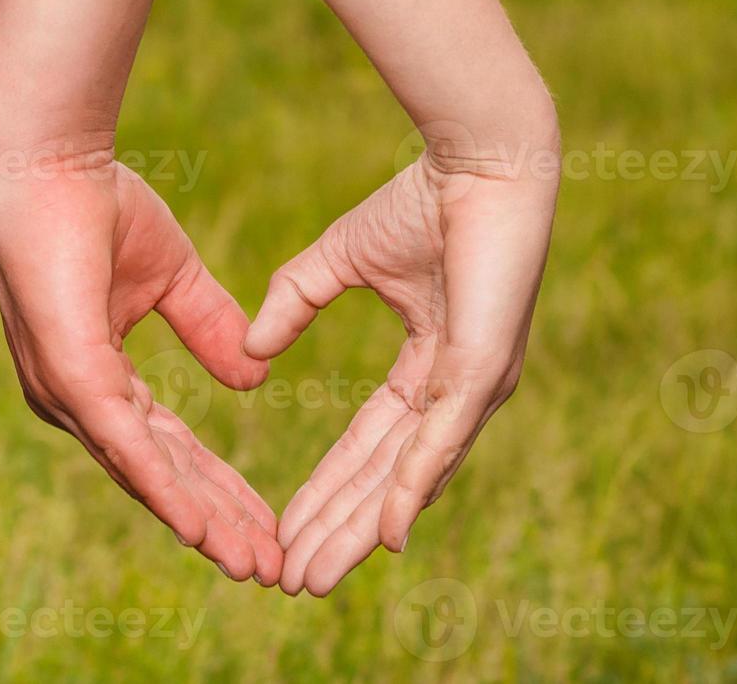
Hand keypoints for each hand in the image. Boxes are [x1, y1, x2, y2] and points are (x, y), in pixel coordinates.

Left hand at [0, 138, 282, 583]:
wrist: (48, 160)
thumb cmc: (95, 206)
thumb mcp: (172, 277)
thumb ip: (208, 328)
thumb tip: (253, 380)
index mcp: (97, 380)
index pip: (168, 450)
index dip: (220, 490)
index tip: (268, 525)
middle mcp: (76, 402)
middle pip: (160, 478)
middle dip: (220, 525)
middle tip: (272, 570)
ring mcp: (69, 395)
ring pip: (146, 476)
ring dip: (202, 524)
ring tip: (253, 567)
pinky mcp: (71, 375)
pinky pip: (125, 444)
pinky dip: (164, 490)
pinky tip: (199, 530)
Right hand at [245, 147, 557, 595]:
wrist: (478, 157)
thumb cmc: (422, 200)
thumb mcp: (339, 259)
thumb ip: (295, 302)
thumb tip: (251, 350)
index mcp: (432, 367)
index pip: (370, 445)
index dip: (327, 489)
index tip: (285, 529)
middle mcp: (460, 390)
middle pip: (387, 478)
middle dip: (338, 528)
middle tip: (294, 578)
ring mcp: (476, 386)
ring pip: (412, 476)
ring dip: (362, 528)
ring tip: (315, 574)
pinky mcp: (485, 370)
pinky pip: (441, 442)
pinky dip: (412, 490)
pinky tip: (385, 538)